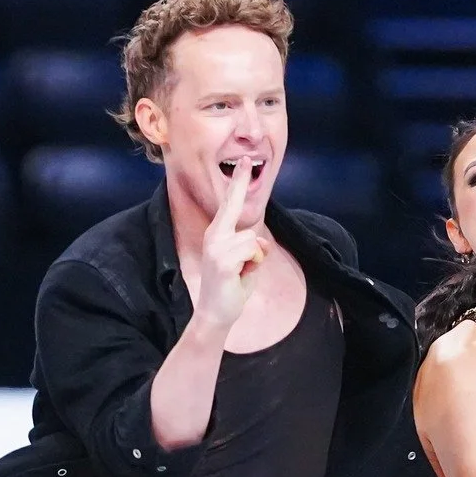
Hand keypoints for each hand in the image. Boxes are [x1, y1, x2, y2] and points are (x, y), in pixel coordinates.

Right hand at [194, 160, 269, 332]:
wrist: (215, 314)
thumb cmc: (231, 288)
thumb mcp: (246, 264)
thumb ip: (253, 249)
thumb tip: (261, 243)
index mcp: (217, 234)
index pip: (229, 205)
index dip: (237, 183)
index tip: (244, 162)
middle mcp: (214, 235)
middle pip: (237, 210)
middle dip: (242, 193)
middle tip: (246, 163)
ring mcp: (216, 247)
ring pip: (253, 240)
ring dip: (255, 260)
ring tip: (242, 274)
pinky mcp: (223, 260)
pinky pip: (253, 252)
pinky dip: (253, 266)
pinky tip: (240, 278)